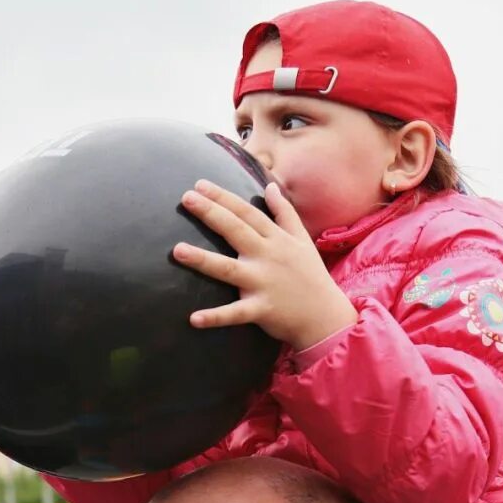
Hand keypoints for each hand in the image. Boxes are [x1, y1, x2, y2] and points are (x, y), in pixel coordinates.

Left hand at [174, 180, 355, 350]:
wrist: (326, 316)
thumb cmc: (310, 276)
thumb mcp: (302, 239)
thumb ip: (285, 212)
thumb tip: (270, 186)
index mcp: (276, 239)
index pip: (246, 212)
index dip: (223, 197)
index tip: (200, 184)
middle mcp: (268, 257)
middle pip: (236, 230)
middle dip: (211, 213)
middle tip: (186, 197)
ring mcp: (263, 283)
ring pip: (229, 269)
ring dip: (203, 260)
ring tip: (177, 250)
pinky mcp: (262, 310)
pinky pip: (235, 314)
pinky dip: (216, 317)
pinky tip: (193, 318)